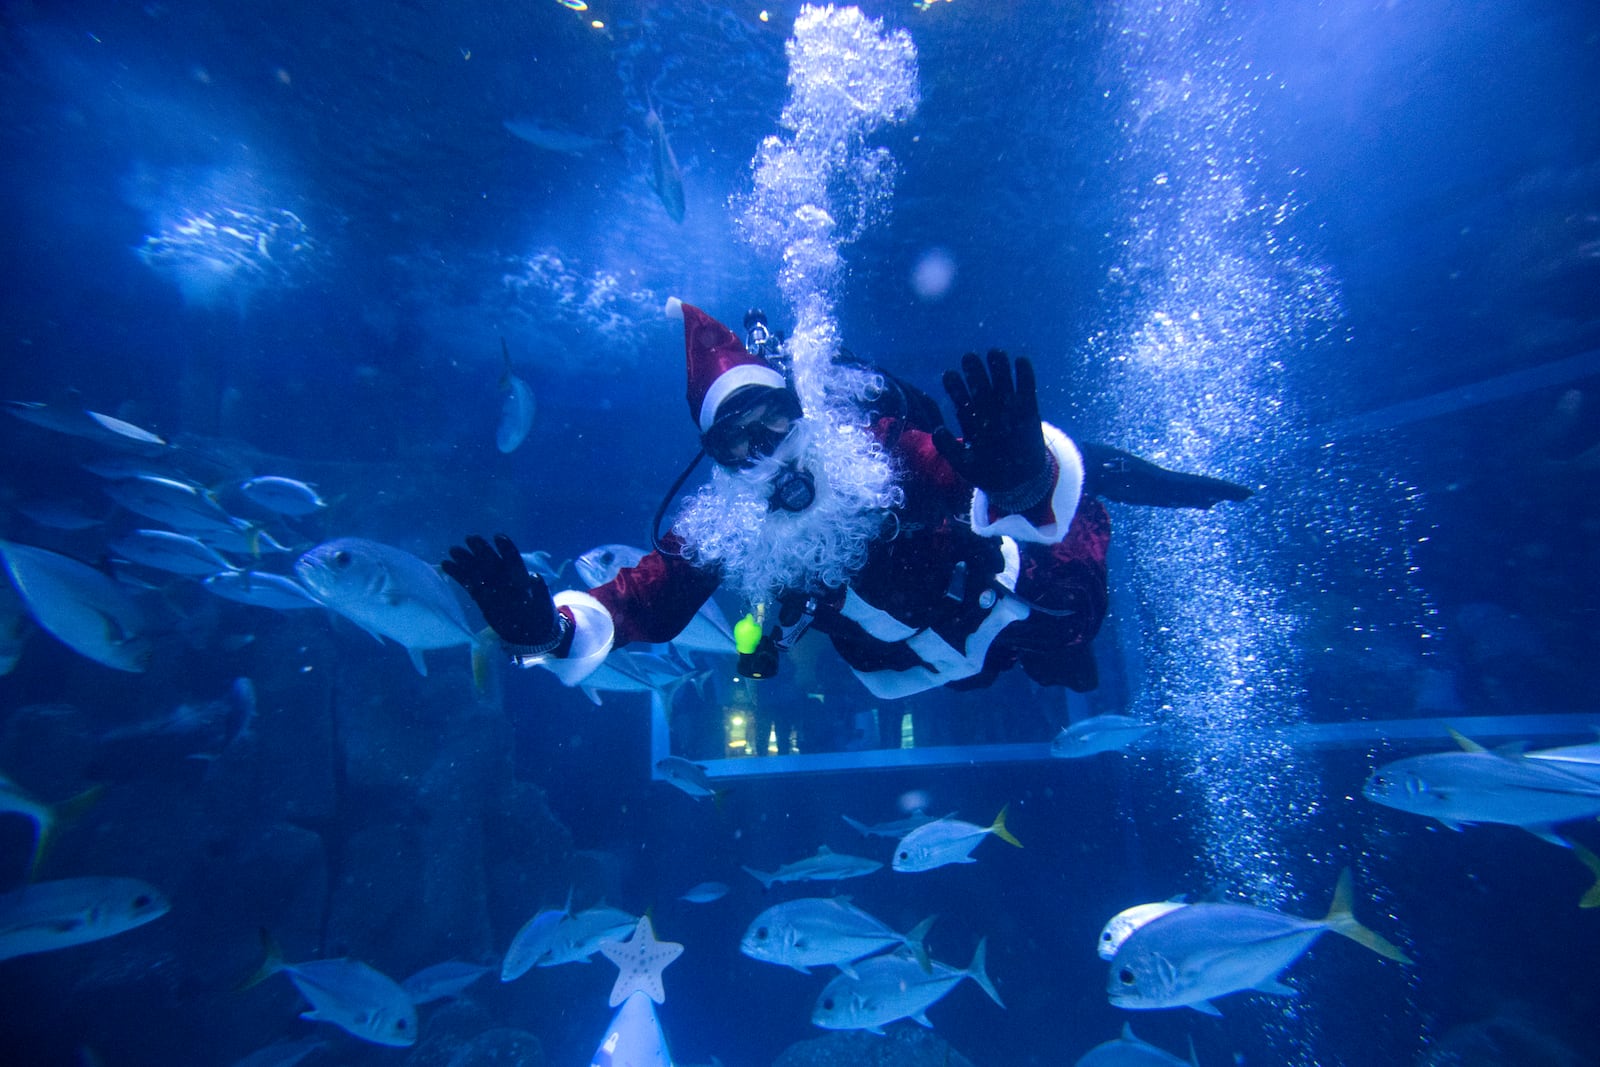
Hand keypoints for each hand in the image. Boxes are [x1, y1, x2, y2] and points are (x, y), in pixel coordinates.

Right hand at [442, 534, 563, 648]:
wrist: (532, 633)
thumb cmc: (542, 616)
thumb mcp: (543, 605)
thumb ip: (539, 591)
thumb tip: (534, 576)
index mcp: (521, 578)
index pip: (513, 560)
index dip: (506, 549)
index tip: (498, 537)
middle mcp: (505, 579)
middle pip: (492, 562)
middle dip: (482, 550)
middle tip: (470, 538)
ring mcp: (492, 586)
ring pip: (478, 570)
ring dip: (466, 560)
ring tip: (453, 550)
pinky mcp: (482, 596)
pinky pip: (469, 583)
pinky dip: (458, 574)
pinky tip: (446, 565)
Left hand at [932, 350, 1051, 508]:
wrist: (1018, 482)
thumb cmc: (987, 472)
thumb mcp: (964, 464)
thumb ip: (949, 449)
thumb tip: (937, 429)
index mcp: (972, 420)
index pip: (962, 400)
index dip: (955, 387)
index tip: (948, 374)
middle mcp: (989, 411)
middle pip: (981, 387)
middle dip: (975, 372)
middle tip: (968, 357)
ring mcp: (1009, 409)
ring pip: (1003, 384)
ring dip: (999, 368)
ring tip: (994, 353)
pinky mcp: (1028, 410)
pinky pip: (1027, 389)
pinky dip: (1025, 376)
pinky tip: (1021, 361)